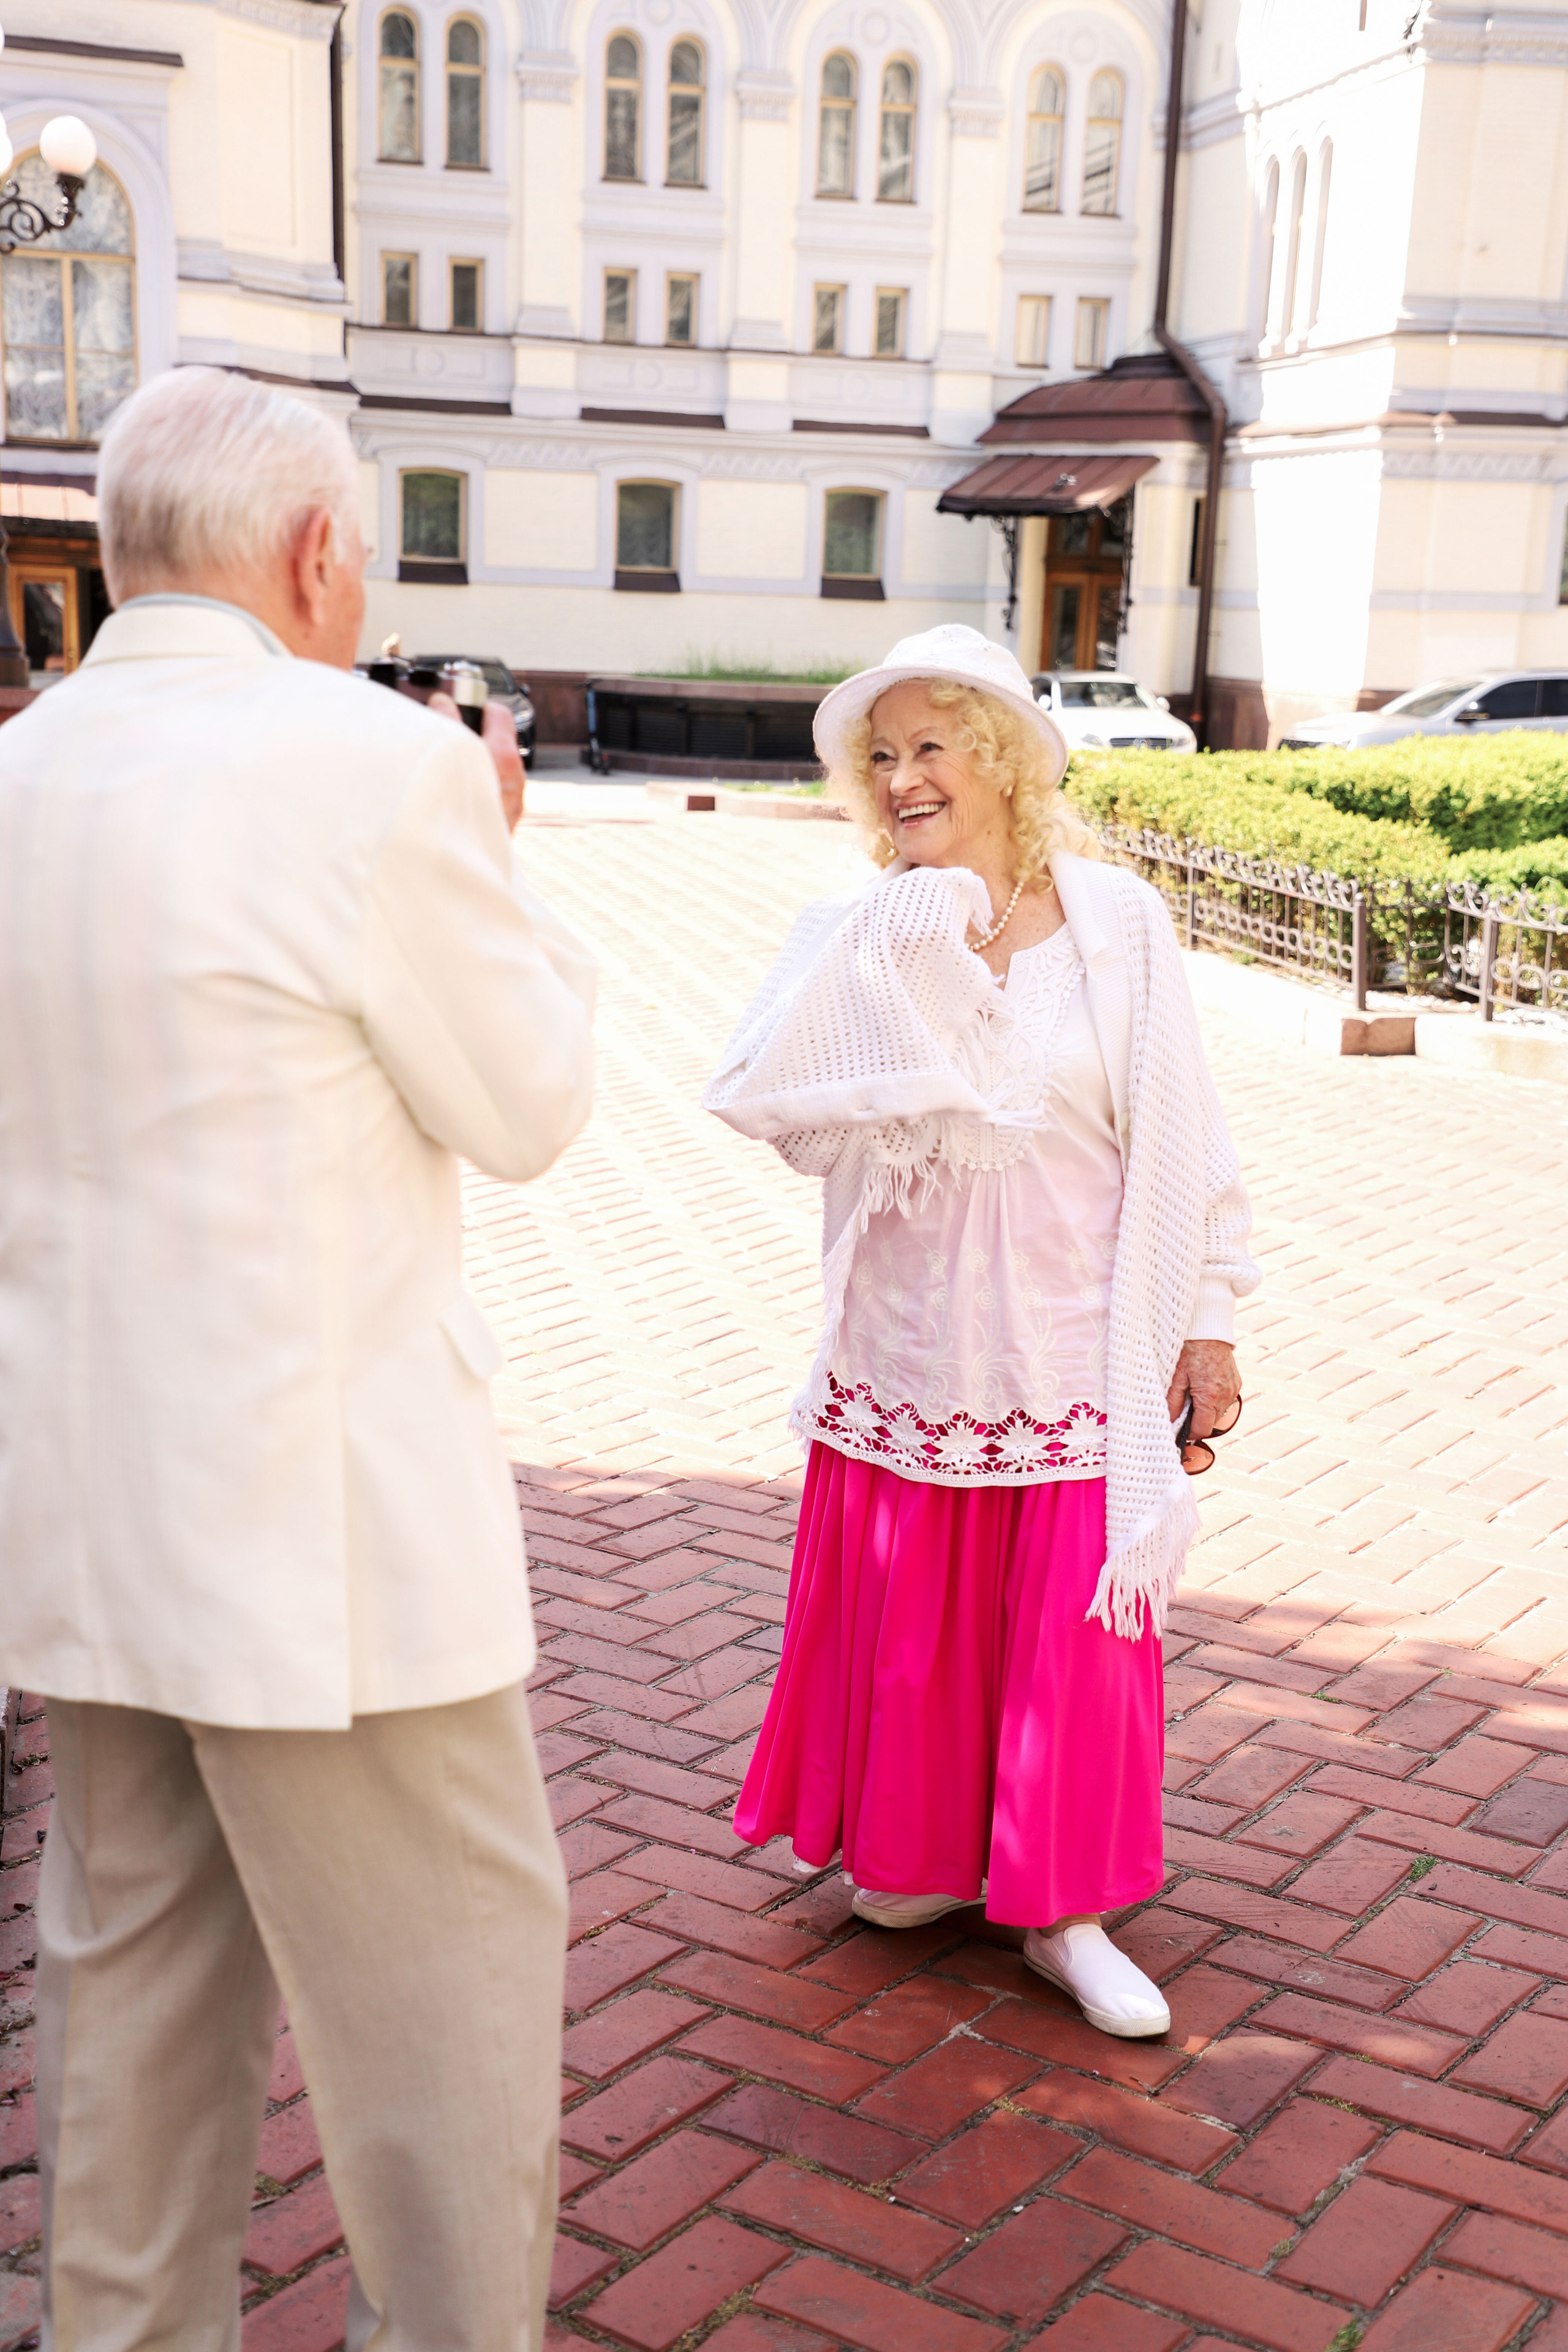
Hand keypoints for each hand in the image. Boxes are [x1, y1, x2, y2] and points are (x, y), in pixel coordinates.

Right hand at [427, 692, 525, 834]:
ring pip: (491, 769)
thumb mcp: (447, 756)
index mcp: (505, 758)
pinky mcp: (504, 821)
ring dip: (472, 765)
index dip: (475, 706)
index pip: (499, 713)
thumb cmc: (454, 814)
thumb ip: (445, 722)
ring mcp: (511, 802)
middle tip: (446, 737)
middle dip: (470, 736)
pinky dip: (474, 788)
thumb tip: (442, 703)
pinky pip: (490, 793)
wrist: (458, 870)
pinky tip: (453, 794)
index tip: (455, 708)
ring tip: (447, 769)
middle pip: (495, 741)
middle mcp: (516, 779)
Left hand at [1165, 1339, 1240, 1440]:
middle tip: (1183, 1403)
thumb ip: (1173, 1402)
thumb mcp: (1175, 1377)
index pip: (1201, 1430)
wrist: (1208, 1329)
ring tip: (1193, 1391)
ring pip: (1218, 1412)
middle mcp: (1225, 1396)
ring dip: (1205, 1408)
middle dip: (1196, 1418)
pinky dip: (1213, 1398)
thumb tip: (1171, 1422)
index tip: (1179, 1426)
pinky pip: (1224, 1400)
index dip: (1188, 1432)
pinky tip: (1204, 1385)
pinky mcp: (1236, 1383)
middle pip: (1210, 1422)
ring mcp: (1233, 1389)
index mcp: (1210, 1396)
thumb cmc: (1189, 1350)